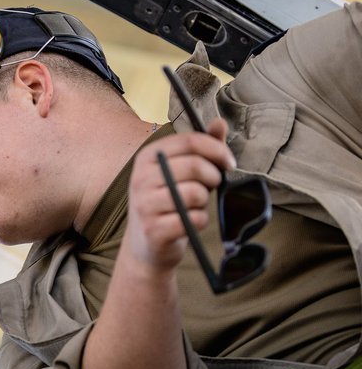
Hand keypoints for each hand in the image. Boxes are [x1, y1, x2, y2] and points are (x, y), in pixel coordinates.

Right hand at [125, 117, 234, 275]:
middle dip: (213, 177)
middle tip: (212, 186)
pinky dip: (199, 221)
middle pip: (194, 166)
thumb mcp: (181, 171)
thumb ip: (201, 146)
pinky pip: (194, 219)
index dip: (217, 150)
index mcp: (147, 158)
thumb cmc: (169, 202)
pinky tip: (189, 223)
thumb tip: (219, 123)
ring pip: (195, 193)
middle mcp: (140, 178)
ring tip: (194, 205)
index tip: (228, 163)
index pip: (190, 141)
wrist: (146, 245)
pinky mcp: (154, 230)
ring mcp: (144, 205)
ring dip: (204, 201)